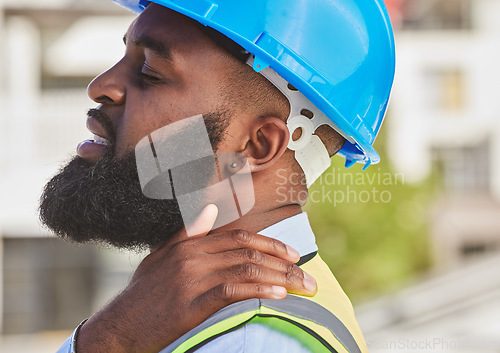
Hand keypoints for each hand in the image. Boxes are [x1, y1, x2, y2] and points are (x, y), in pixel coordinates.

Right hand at [77, 205, 316, 352]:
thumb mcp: (161, 257)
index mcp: (189, 244)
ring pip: (246, 269)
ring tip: (302, 286)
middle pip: (248, 251)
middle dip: (283, 261)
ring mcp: (192, 278)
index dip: (269, 242)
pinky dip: (260, 290)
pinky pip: (234, 291)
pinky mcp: (192, 303)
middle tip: (306, 273)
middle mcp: (193, 256)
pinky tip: (279, 295)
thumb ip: (188, 233)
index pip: (238, 236)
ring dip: (280, 277)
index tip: (292, 253)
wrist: (119, 326)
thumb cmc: (142, 294)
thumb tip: (209, 209)